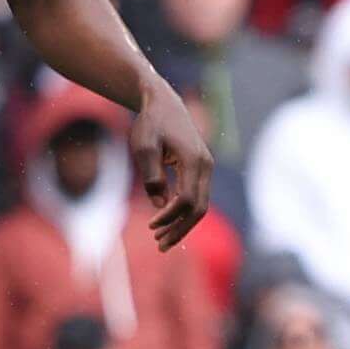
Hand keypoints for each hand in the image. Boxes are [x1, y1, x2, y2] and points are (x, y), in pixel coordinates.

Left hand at [131, 81, 214, 249]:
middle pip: (199, 208)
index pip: (187, 199)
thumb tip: (160, 205)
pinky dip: (183, 212)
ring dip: (182, 224)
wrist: (163, 102)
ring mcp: (206, 167)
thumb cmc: (151, 123)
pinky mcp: (201, 169)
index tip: (150, 226)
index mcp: (194, 160)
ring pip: (201, 205)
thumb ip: (152, 177)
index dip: (170, 217)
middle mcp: (206, 166)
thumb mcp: (144, 147)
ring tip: (162, 241)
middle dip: (180, 229)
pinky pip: (197, 196)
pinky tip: (168, 223)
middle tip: (160, 245)